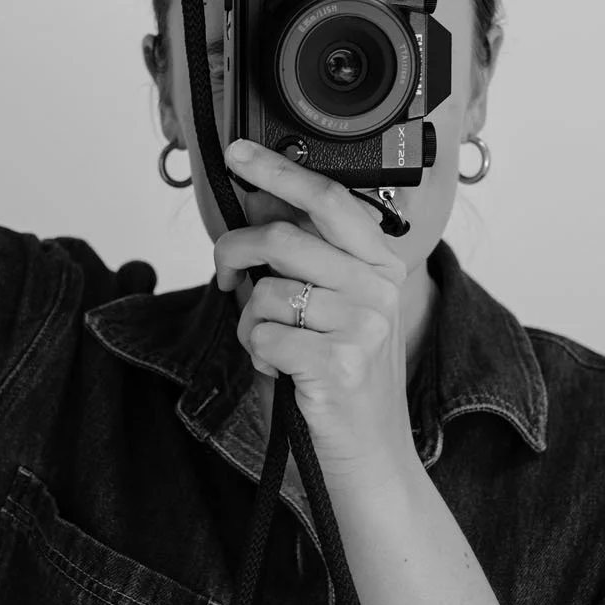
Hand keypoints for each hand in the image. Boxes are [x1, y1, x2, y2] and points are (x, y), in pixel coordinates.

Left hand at [214, 136, 414, 489]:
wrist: (369, 451)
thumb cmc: (342, 373)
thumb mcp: (334, 306)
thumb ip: (303, 257)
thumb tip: (257, 203)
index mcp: (379, 264)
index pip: (328, 199)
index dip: (279, 170)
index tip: (238, 153)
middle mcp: (378, 288)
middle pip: (283, 237)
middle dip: (234, 252)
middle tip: (225, 275)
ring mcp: (363, 326)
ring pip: (266, 292)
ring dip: (249, 321)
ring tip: (273, 345)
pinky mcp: (338, 364)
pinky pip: (261, 335)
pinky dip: (256, 354)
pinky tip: (282, 370)